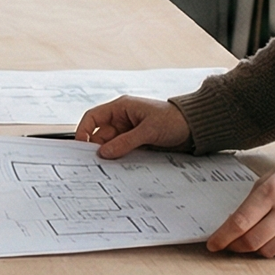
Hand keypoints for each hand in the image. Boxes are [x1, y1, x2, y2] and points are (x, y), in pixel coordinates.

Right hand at [76, 95, 190, 157]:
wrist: (195, 127)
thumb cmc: (174, 120)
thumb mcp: (149, 130)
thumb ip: (125, 142)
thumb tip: (104, 153)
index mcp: (121, 107)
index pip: (93, 117)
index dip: (83, 130)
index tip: (80, 146)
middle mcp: (122, 119)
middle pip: (100, 134)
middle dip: (96, 147)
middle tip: (94, 163)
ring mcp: (129, 131)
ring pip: (110, 144)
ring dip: (109, 154)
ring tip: (108, 167)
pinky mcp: (136, 142)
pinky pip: (121, 151)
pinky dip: (119, 158)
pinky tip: (119, 166)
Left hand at [206, 156, 274, 257]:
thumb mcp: (266, 181)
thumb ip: (249, 205)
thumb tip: (232, 230)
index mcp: (271, 191)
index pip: (240, 222)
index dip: (223, 237)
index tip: (213, 245)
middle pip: (253, 241)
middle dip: (236, 246)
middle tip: (230, 245)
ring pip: (269, 250)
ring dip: (256, 248)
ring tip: (253, 239)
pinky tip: (274, 237)